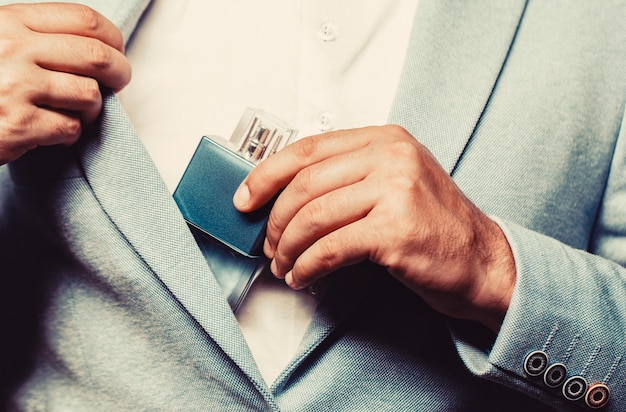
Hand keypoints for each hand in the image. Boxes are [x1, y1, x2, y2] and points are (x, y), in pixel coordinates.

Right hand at [0, 3, 130, 164]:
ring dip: (91, 107)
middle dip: (120, 72)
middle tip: (119, 83)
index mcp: (9, 22)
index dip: (112, 37)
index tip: (117, 51)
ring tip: (76, 111)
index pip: (83, 19)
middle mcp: (13, 49)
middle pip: (96, 56)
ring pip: (88, 94)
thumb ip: (32, 36)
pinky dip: (68, 133)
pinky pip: (69, 128)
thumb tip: (95, 44)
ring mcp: (15, 87)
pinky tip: (51, 131)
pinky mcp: (18, 125)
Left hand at [234, 125, 515, 330]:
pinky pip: (330, 248)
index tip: (245, 199)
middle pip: (305, 184)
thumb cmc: (432, 227)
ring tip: (285, 266)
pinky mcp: (396, 230)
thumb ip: (347, 178)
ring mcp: (396, 191)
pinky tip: (303, 277)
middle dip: (275, 221)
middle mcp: (391, 157)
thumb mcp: (393, 183)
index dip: (267, 174)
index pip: (308, 148)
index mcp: (385, 139)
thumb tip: (282, 195)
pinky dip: (307, 266)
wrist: (483, 262)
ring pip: (313, 216)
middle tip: (268, 245)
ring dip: (288, 248)